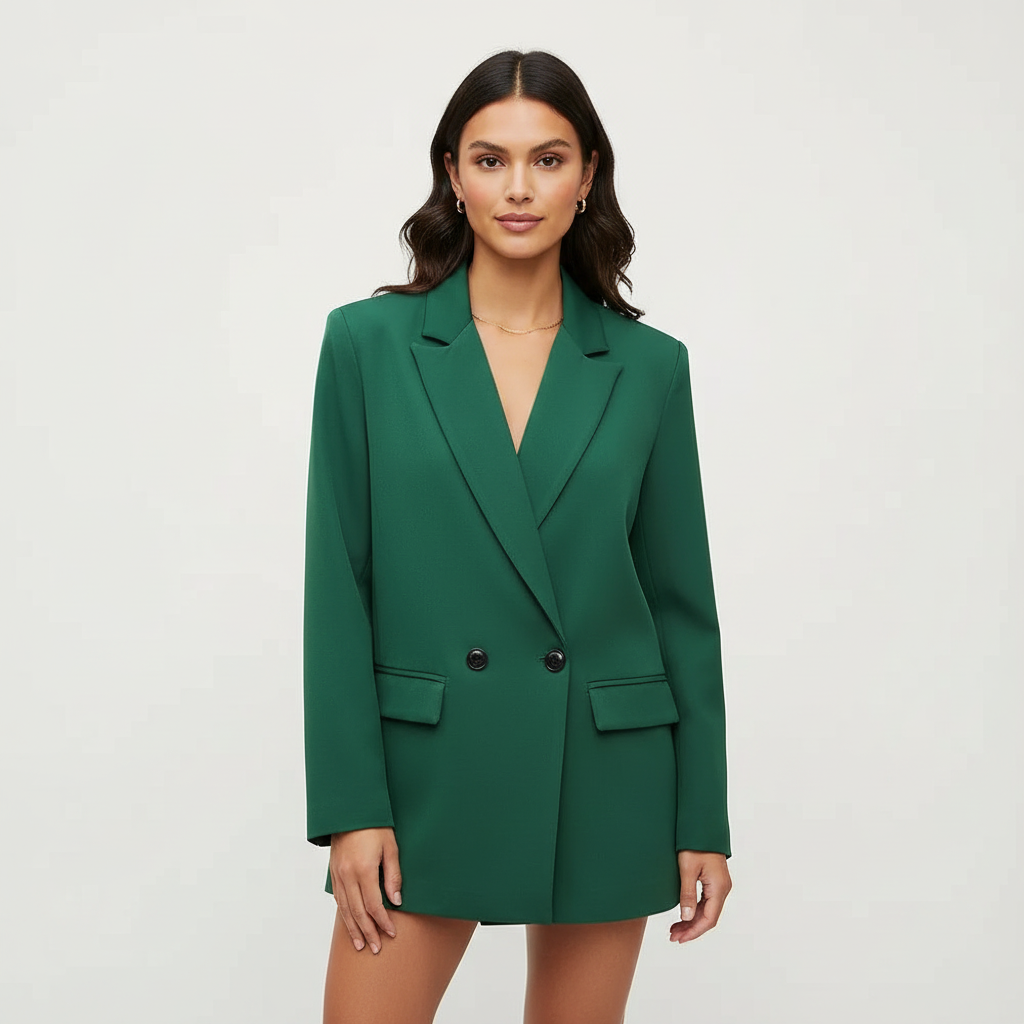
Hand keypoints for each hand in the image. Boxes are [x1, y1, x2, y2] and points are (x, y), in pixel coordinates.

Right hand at [329, 827, 402, 952]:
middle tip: (375, 948)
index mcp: (363, 870)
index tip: (391, 933)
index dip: (383, 922)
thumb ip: (393, 876)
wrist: (350, 809)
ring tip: (360, 944)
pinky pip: (338, 898)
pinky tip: (349, 922)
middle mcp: (347, 875)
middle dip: (368, 932)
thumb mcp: (391, 847)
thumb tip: (396, 902)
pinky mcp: (333, 871)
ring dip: (353, 928)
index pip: (374, 905)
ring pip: (345, 908)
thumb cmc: (375, 824)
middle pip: (358, 912)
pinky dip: (344, 913)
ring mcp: (338, 874)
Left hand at [670, 850, 730, 942]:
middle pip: (708, 917)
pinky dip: (695, 910)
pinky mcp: (714, 880)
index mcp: (719, 887)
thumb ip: (687, 894)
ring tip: (674, 929)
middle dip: (691, 929)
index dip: (694, 931)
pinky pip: (706, 902)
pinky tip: (684, 914)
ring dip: (692, 921)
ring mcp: (720, 884)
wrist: (702, 825)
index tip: (679, 938)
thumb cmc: (694, 844)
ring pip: (707, 910)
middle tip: (673, 936)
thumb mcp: (687, 869)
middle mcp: (723, 888)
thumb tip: (686, 918)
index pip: (708, 919)